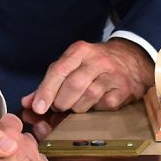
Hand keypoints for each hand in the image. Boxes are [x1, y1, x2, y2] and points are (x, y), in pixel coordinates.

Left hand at [21, 38, 154, 115]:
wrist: (131, 59)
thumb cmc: (94, 64)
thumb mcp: (72, 64)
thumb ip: (49, 82)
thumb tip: (28, 103)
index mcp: (80, 51)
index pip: (59, 71)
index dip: (46, 91)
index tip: (37, 108)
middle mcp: (97, 60)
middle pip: (73, 85)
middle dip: (61, 102)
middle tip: (58, 108)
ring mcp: (113, 75)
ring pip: (88, 98)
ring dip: (76, 108)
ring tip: (74, 106)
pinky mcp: (124, 90)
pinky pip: (103, 106)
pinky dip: (94, 110)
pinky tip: (93, 105)